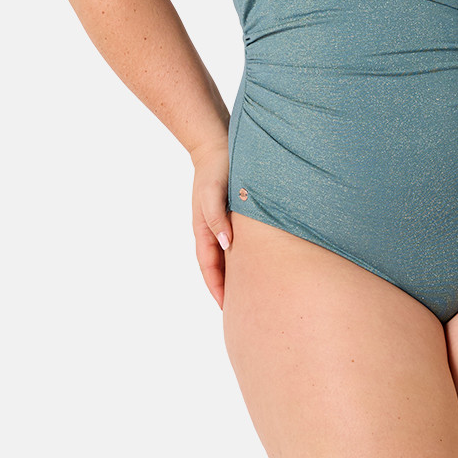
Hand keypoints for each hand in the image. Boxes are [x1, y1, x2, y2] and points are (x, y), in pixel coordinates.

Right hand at [190, 138, 231, 309]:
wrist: (216, 147)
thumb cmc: (216, 170)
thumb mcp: (212, 194)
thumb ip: (216, 218)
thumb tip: (225, 244)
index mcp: (203, 229)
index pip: (209, 267)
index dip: (217, 288)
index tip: (227, 307)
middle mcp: (210, 230)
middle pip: (216, 267)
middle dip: (224, 288)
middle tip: (239, 310)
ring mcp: (219, 223)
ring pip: (225, 256)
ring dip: (233, 274)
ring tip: (248, 293)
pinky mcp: (229, 215)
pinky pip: (233, 242)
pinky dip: (240, 256)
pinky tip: (254, 262)